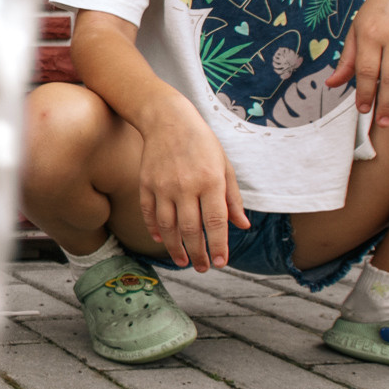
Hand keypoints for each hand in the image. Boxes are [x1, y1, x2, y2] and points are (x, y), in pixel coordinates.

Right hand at [137, 108, 248, 271]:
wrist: (167, 120)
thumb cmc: (202, 143)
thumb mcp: (224, 166)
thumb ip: (233, 198)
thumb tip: (242, 226)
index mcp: (210, 181)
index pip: (215, 221)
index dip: (218, 245)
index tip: (221, 263)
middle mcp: (186, 186)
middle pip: (190, 229)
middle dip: (197, 254)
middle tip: (202, 269)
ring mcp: (163, 186)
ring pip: (168, 227)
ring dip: (176, 248)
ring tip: (183, 262)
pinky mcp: (146, 184)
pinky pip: (149, 214)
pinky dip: (155, 230)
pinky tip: (162, 241)